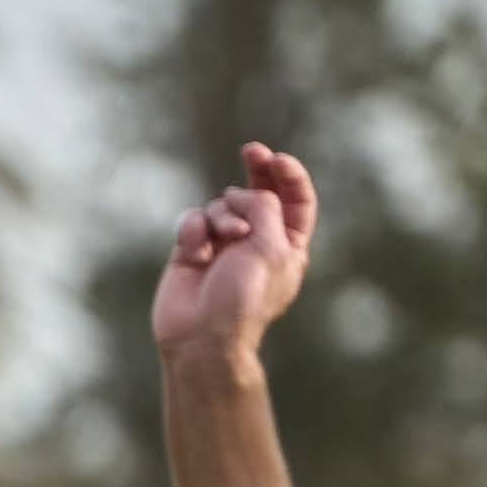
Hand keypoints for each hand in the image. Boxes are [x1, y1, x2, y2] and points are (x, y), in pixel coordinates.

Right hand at [149, 144, 315, 363]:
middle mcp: (257, 240)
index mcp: (287, 244)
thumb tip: (247, 193)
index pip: (296, 200)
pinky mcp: (191, 251)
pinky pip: (193, 220)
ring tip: (221, 241)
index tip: (275, 158)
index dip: (288, 175)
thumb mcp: (271, 247)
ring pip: (221, 205)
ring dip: (222, 216)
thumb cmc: (243, 298)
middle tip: (251, 150)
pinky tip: (196, 253)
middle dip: (256, 171)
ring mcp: (222, 245)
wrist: (201, 335)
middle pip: (259, 193)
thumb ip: (266, 207)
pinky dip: (194, 231)